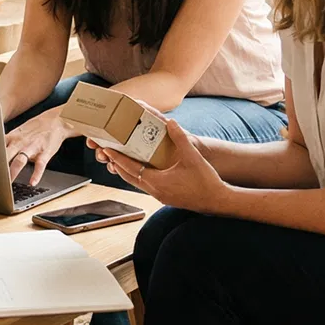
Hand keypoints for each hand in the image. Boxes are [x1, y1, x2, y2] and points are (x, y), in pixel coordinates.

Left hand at [4, 110, 69, 186]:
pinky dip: (36, 175)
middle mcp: (20, 142)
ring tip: (8, 183)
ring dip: (13, 172)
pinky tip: (32, 182)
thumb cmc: (35, 128)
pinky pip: (40, 165)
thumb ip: (6, 141)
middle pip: (5, 156)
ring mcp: (32, 147)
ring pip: (20, 161)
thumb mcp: (17, 131)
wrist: (56, 121)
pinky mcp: (45, 153)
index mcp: (12, 137)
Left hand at [89, 118, 227, 212]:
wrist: (218, 202)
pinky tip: (140, 168)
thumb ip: (180, 139)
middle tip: (107, 151)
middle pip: (128, 177)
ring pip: (136, 182)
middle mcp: (155, 191)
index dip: (117, 158)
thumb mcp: (193, 157)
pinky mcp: (165, 197)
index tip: (107, 149)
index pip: (130, 168)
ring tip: (118, 159)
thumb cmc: (206, 181)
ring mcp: (160, 196)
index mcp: (158, 182)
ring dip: (127, 171)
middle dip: (117, 164)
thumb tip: (170, 121)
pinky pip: (145, 185)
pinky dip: (138, 176)